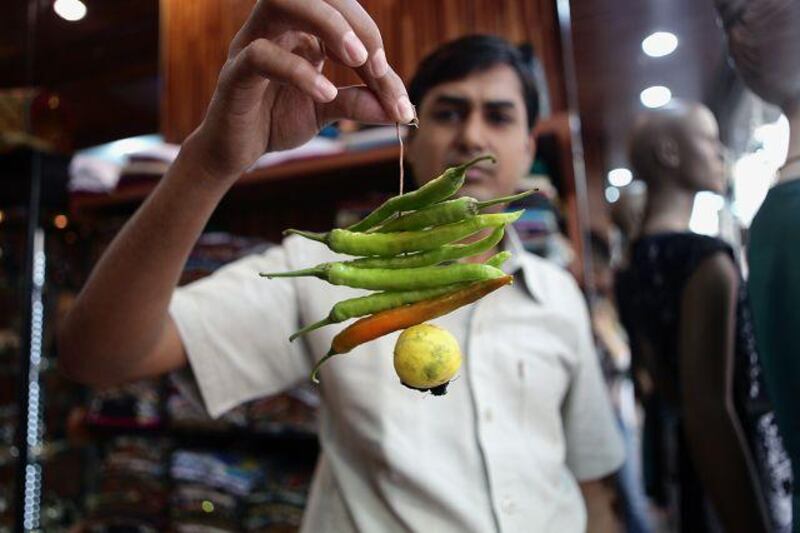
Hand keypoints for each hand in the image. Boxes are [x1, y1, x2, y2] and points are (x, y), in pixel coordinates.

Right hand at [186, 0, 414, 181]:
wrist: (235, 152)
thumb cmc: (275, 120)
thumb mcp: (326, 110)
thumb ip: (358, 104)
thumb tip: (400, 111)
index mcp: (302, 29)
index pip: (344, 16)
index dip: (374, 44)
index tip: (393, 89)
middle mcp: (277, 27)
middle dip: (356, 21)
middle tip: (376, 63)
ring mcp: (252, 44)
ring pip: (282, 0)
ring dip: (327, 23)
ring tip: (356, 60)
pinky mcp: (234, 74)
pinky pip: (261, 55)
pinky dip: (298, 71)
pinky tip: (325, 93)